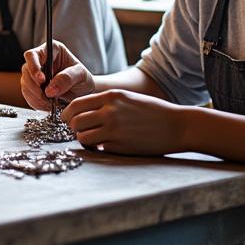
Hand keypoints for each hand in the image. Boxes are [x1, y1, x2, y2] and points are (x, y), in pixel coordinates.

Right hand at [20, 40, 94, 110]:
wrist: (83, 94)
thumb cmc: (83, 80)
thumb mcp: (81, 76)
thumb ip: (67, 78)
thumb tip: (50, 89)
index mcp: (52, 50)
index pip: (33, 55)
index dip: (34, 67)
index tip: (42, 80)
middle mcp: (40, 60)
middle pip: (26, 70)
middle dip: (35, 86)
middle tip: (47, 96)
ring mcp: (34, 74)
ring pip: (25, 84)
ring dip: (35, 96)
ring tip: (51, 102)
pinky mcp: (32, 87)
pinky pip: (27, 95)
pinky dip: (36, 102)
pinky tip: (47, 105)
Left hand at [61, 89, 189, 155]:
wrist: (177, 126)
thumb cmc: (152, 111)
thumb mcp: (126, 98)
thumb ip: (104, 102)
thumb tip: (80, 111)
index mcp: (110, 97)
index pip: (75, 105)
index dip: (67, 114)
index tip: (68, 120)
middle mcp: (110, 112)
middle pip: (74, 122)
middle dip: (73, 128)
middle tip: (80, 131)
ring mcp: (114, 130)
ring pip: (82, 137)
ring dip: (84, 140)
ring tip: (94, 139)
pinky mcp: (120, 146)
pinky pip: (98, 148)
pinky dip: (98, 148)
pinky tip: (107, 145)